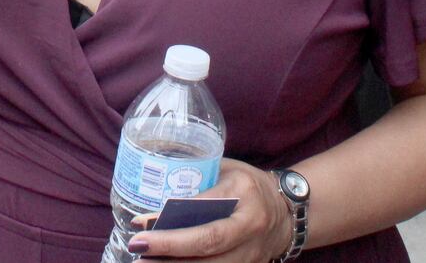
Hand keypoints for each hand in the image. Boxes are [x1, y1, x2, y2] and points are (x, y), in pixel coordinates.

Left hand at [124, 160, 291, 260]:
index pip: (203, 209)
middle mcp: (249, 225)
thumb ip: (196, 179)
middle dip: (168, 249)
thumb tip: (153, 192)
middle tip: (137, 247)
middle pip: (208, 244)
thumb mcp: (226, 170)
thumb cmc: (248, 184)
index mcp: (244, 192)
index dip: (172, 220)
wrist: (288, 212)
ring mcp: (252, 252)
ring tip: (144, 262)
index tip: (139, 223)